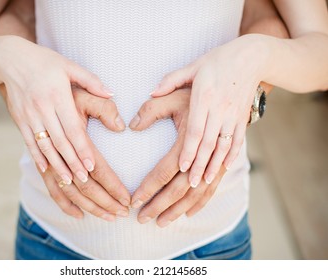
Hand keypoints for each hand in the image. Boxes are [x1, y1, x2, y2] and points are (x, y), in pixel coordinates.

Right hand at [0, 35, 112, 184]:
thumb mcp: (69, 65)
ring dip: (56, 165)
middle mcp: (42, 107)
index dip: (82, 149)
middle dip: (73, 162)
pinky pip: (28, 141)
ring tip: (68, 181)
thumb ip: (91, 81)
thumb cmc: (45, 62)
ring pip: (44, 145)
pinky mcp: (18, 119)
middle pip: (60, 141)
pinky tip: (46, 169)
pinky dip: (37, 156)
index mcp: (58, 95)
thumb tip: (111, 94)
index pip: (73, 128)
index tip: (92, 166)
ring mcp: (28, 115)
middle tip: (85, 180)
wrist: (10, 58)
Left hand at [130, 88, 225, 226]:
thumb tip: (132, 126)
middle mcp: (208, 146)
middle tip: (142, 218)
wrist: (245, 68)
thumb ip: (153, 106)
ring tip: (163, 221)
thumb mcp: (179, 84)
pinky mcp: (231, 154)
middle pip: (182, 185)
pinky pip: (217, 183)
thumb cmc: (207, 77)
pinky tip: (190, 211)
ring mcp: (222, 152)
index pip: (166, 167)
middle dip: (161, 204)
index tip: (134, 200)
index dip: (150, 186)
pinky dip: (203, 200)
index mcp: (193, 129)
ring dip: (180, 208)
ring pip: (200, 190)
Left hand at [150, 35, 266, 187]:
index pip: (195, 130)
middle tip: (190, 183)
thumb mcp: (192, 66)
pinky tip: (224, 169)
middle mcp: (220, 109)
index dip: (188, 151)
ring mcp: (234, 115)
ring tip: (203, 182)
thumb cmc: (217, 61)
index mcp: (204, 97)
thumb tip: (151, 92)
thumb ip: (170, 80)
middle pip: (208, 144)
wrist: (252, 56)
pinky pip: (239, 141)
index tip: (181, 168)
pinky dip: (232, 156)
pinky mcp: (243, 118)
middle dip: (198, 166)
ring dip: (213, 166)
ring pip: (223, 147)